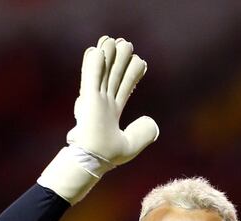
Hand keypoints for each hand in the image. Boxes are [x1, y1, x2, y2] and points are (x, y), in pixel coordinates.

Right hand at [37, 36, 158, 204]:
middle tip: (126, 44)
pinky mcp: (87, 100)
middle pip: (113, 76)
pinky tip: (97, 50)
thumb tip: (152, 121)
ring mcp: (93, 100)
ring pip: (102, 72)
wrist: (92, 161)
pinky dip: (93, 64)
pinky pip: (91, 78)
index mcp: (111, 113)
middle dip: (119, 60)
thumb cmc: (107, 156)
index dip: (131, 74)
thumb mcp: (131, 145)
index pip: (123, 88)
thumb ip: (143, 133)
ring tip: (112, 39)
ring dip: (107, 56)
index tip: (140, 62)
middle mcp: (102, 104)